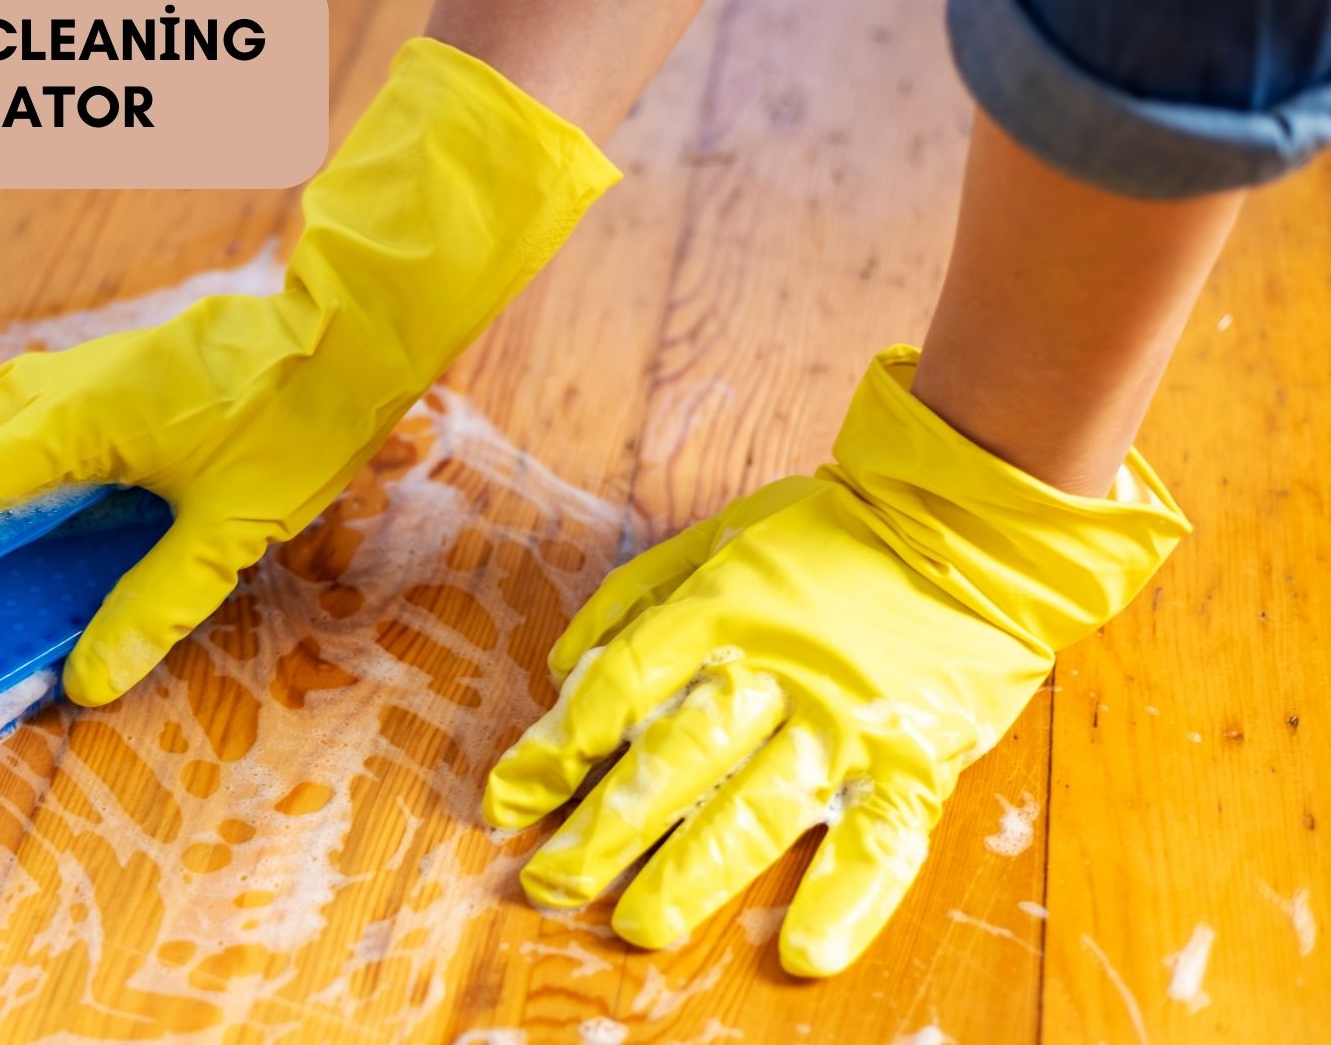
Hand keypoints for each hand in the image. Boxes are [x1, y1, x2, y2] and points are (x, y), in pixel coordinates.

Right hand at [0, 38, 618, 706]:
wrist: (348, 331)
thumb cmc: (294, 421)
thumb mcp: (228, 529)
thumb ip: (154, 603)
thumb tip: (88, 679)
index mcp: (72, 423)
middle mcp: (62, 388)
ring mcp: (89, 370)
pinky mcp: (120, 370)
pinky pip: (33, 414)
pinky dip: (13, 461)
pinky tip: (50, 508)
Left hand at [483, 346, 1188, 974]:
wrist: (967, 525)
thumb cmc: (829, 534)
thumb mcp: (718, 539)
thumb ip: (635, 600)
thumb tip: (563, 671)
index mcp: (718, 612)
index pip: (620, 689)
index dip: (557, 748)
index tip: (509, 799)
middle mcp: (773, 673)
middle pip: (674, 761)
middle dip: (604, 829)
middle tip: (548, 885)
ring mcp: (844, 724)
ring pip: (756, 808)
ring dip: (693, 874)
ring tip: (636, 927)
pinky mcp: (912, 762)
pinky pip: (879, 840)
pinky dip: (845, 900)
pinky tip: (802, 951)